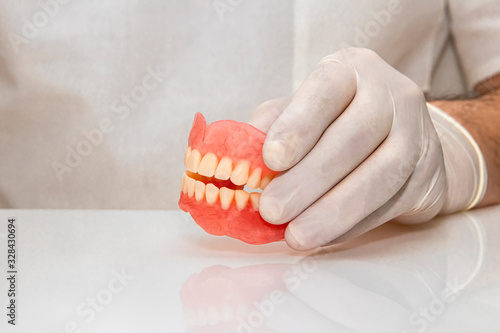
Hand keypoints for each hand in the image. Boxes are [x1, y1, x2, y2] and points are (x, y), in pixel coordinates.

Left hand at [250, 48, 454, 249]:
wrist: (407, 136)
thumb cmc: (340, 121)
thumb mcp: (305, 110)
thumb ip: (274, 125)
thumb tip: (240, 158)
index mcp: (353, 70)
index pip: (325, 91)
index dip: (298, 125)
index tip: (270, 159)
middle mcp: (392, 95)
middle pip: (351, 138)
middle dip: (308, 180)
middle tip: (272, 210)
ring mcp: (417, 134)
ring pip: (378, 176)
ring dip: (332, 212)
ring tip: (296, 235)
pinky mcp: (428, 174)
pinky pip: (388, 204)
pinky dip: (352, 225)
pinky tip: (324, 236)